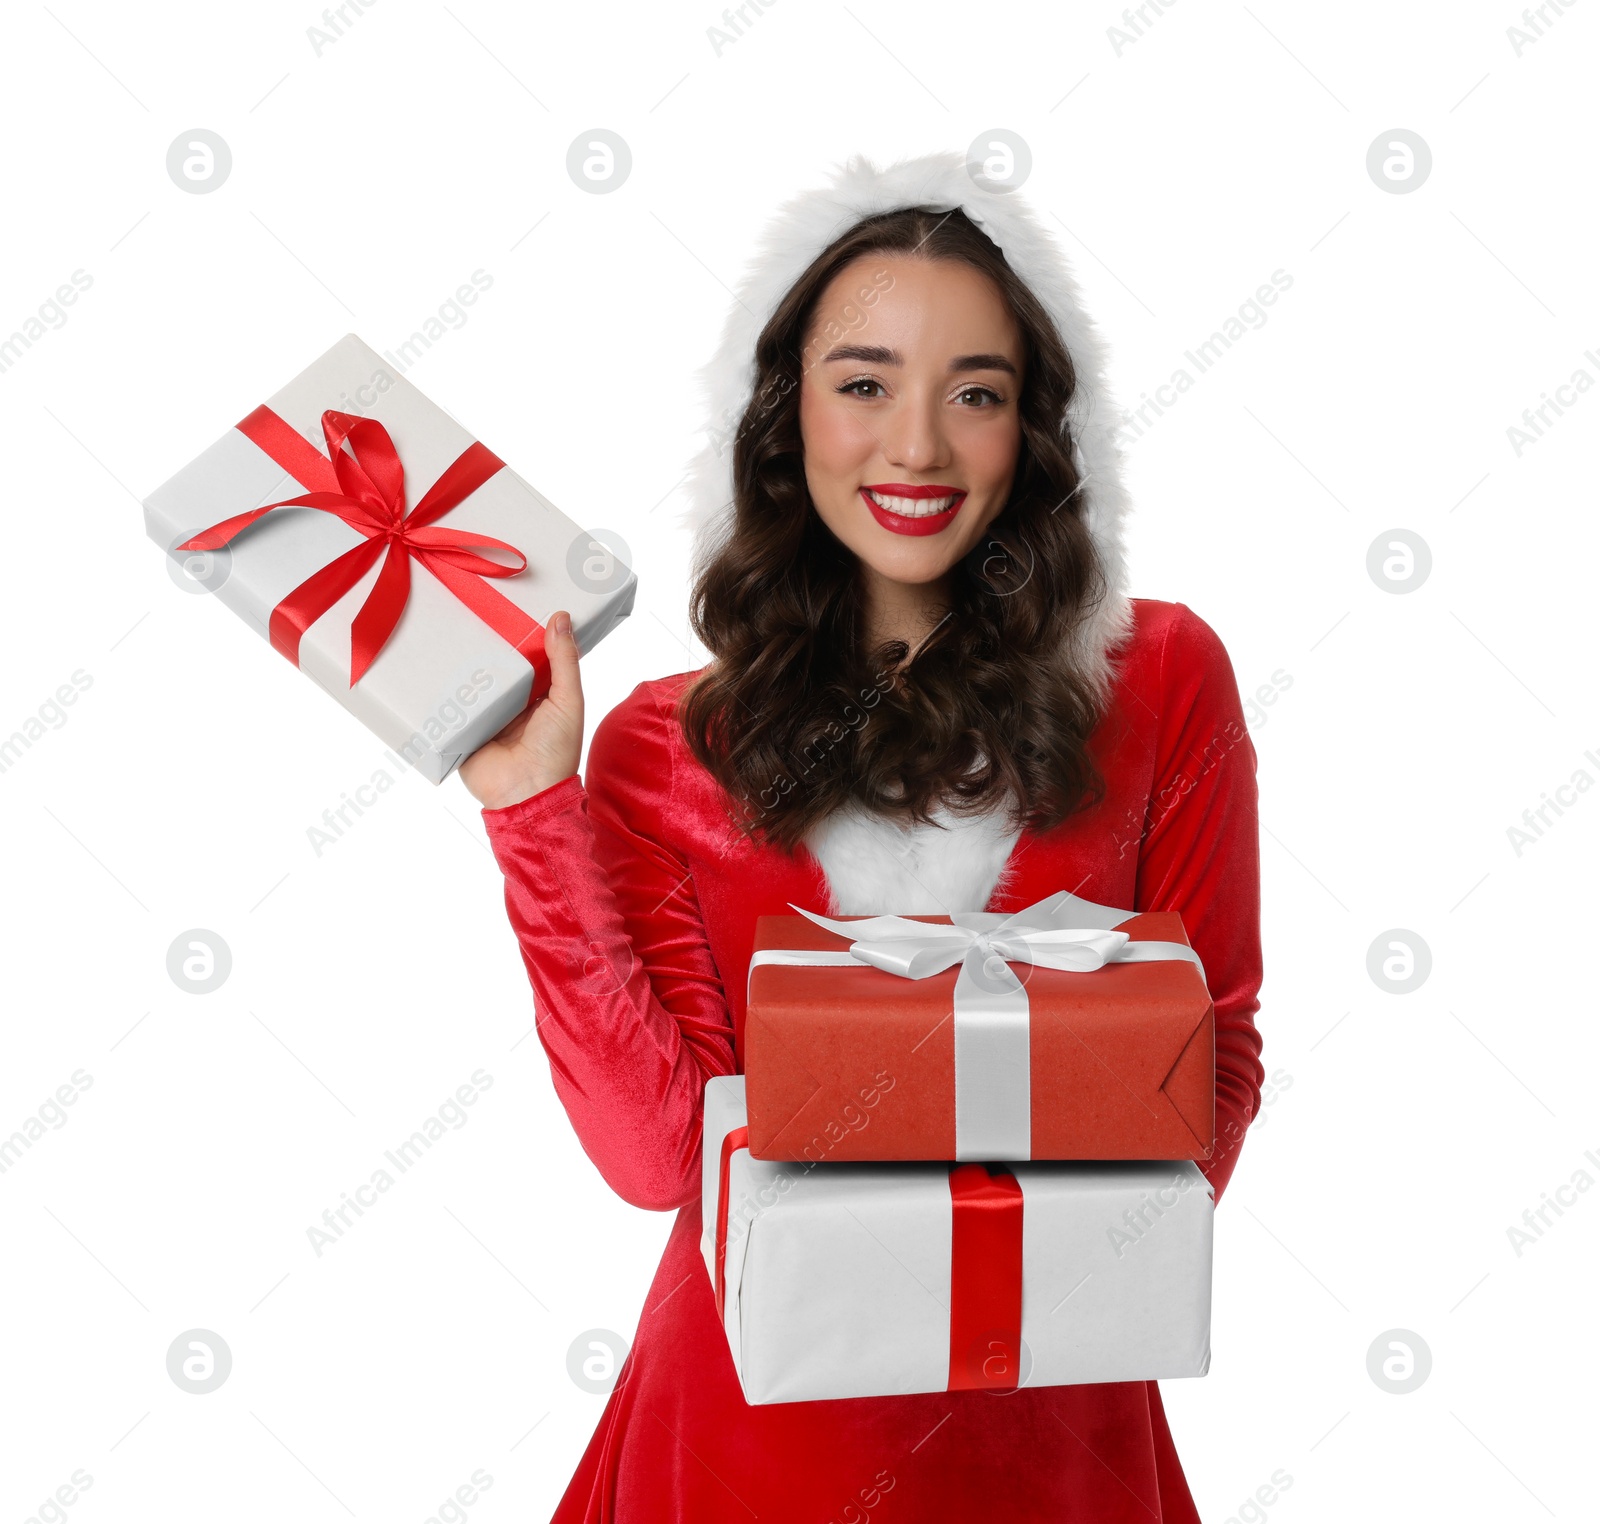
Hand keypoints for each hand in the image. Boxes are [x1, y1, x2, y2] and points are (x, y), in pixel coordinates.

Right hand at [459, 609, 583, 808]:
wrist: (524, 795)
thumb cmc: (555, 752)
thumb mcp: (568, 701)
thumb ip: (565, 662)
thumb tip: (561, 618)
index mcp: (539, 695)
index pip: (529, 657)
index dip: (522, 634)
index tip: (511, 604)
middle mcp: (512, 703)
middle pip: (497, 666)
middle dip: (488, 645)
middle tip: (473, 608)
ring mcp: (485, 716)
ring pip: (472, 682)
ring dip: (463, 664)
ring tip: (448, 628)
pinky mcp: (462, 728)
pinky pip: (450, 705)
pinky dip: (443, 689)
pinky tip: (431, 663)